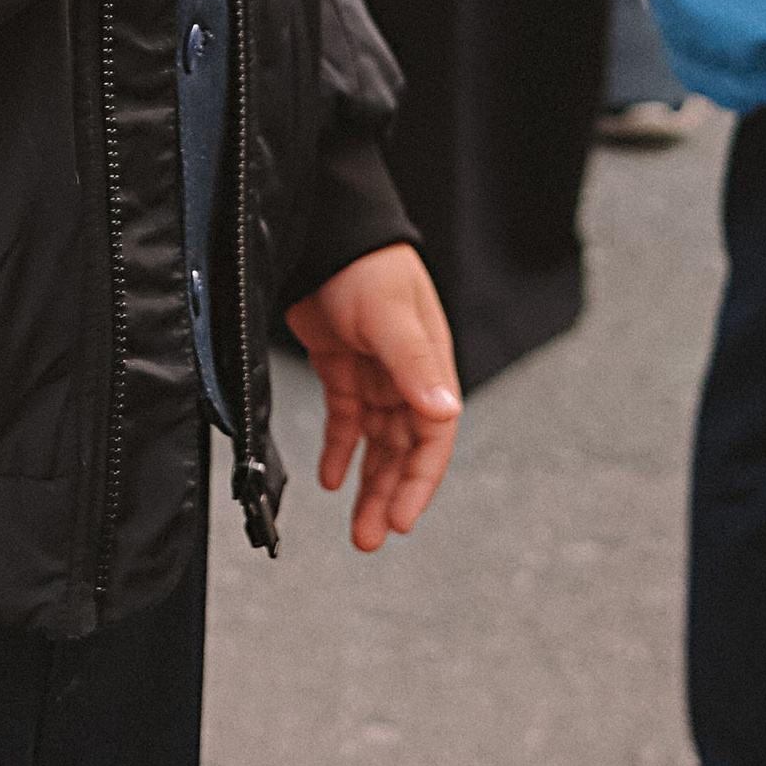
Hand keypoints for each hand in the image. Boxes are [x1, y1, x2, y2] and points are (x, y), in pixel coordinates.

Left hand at [285, 244, 460, 549]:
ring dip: (368, 483)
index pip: (434, 435)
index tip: (400, 519)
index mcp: (428, 364)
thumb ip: (415, 364)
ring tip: (356, 528)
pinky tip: (330, 479)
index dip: (419, 480)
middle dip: (390, 494)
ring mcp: (374, 370)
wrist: (321, 227)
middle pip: (404, 448)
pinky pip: (346, 418)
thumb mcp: (391, 315)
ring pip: (377, 442)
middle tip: (371, 538)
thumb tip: (444, 411)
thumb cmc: (365, 263)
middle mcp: (406, 373)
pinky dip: (340, 449)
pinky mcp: (341, 364)